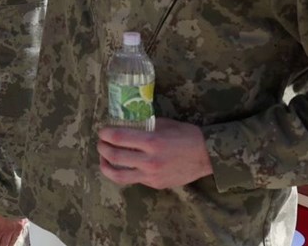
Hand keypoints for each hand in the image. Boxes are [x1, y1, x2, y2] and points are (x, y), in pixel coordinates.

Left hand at [97, 118, 213, 189]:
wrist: (206, 156)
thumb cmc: (186, 135)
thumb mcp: (164, 124)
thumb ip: (145, 125)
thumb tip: (125, 123)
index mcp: (152, 142)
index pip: (119, 138)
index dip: (106, 134)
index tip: (102, 131)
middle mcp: (150, 161)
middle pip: (115, 157)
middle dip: (102, 148)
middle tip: (100, 143)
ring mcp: (152, 175)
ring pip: (119, 175)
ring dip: (106, 166)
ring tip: (103, 159)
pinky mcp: (155, 184)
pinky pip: (134, 179)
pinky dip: (124, 172)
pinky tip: (121, 166)